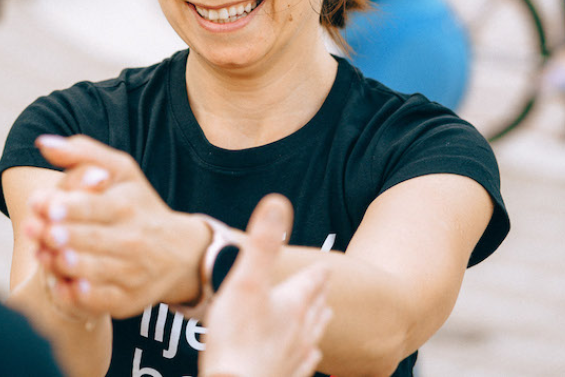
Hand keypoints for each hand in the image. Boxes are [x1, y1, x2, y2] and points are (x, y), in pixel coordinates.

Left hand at [22, 135, 209, 318]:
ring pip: (94, 270)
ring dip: (64, 264)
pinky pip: (101, 301)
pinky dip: (80, 296)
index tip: (41, 203)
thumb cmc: (138, 205)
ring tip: (42, 255)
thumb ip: (82, 154)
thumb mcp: (120, 171)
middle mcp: (131, 239)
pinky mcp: (127, 300)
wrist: (180, 253)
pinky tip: (63, 287)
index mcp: (126, 205)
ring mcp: (130, 272)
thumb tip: (42, 143)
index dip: (67, 205)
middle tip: (33, 230)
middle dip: (59, 235)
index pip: (94, 206)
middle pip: (91, 239)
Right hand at [201, 195, 332, 376]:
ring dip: (319, 322)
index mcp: (292, 304)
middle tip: (326, 287)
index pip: (313, 281)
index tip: (327, 264)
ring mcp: (295, 357)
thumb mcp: (246, 281)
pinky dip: (310, 355)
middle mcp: (300, 330)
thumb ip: (262, 243)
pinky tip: (311, 356)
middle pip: (316, 308)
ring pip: (314, 335)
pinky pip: (306, 364)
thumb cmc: (237, 339)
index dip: (319, 271)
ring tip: (324, 315)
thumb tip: (277, 203)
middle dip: (321, 295)